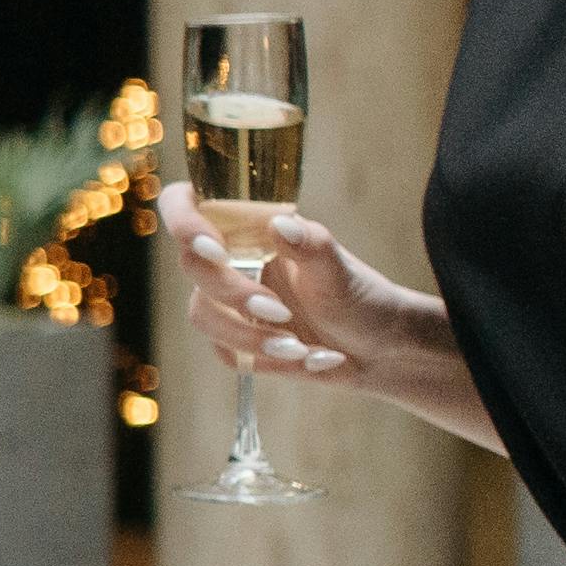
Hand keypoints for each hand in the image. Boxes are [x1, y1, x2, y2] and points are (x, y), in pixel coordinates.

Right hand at [161, 181, 423, 387]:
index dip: (184, 221)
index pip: (188, 204)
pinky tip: (308, 358)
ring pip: (203, 316)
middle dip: (233, 294)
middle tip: (281, 312)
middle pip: (193, 267)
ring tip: (299, 348)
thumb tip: (279, 223)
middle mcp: (233, 261)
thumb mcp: (341, 270)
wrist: (381, 349)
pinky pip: (227, 353)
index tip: (214, 250)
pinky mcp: (236, 340)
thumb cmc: (362, 298)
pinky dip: (268, 361)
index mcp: (250, 230)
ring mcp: (229, 303)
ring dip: (249, 336)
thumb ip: (309, 244)